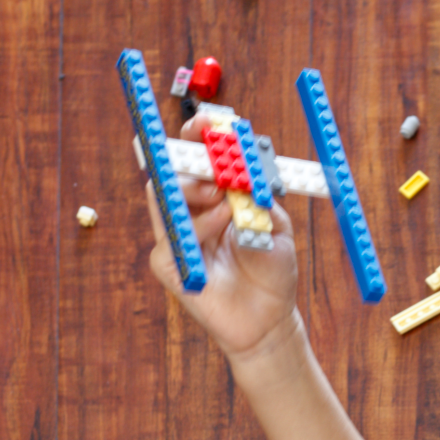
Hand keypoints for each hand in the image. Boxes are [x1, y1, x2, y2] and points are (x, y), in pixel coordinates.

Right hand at [143, 113, 300, 363]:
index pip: (197, 159)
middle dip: (192, 160)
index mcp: (215, 197)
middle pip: (173, 170)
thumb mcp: (276, 225)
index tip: (205, 122)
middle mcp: (191, 212)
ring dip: (196, 192)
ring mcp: (176, 236)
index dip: (196, 137)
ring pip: (163, 197)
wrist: (270, 317)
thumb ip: (259, 197)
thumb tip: (245, 170)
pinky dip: (199, 227)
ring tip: (227, 201)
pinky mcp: (168, 264)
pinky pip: (170, 237)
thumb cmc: (272, 269)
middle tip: (218, 164)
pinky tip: (223, 228)